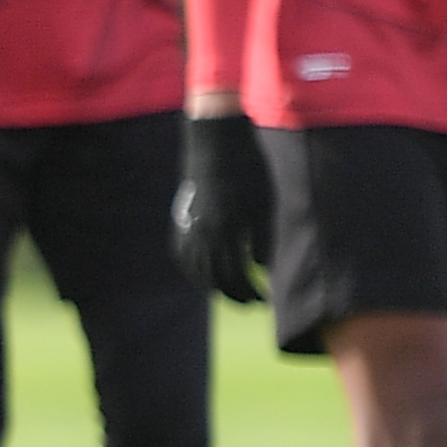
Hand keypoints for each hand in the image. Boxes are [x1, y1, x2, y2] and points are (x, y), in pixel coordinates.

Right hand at [175, 106, 274, 304]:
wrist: (214, 144)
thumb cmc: (247, 171)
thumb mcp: (262, 205)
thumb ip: (263, 239)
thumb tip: (263, 268)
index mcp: (226, 232)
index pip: (237, 277)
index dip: (251, 292)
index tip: (265, 300)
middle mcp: (203, 234)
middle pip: (215, 279)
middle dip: (234, 294)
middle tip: (250, 302)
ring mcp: (188, 227)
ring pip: (196, 270)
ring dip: (213, 285)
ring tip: (229, 292)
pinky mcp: (181, 219)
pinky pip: (183, 255)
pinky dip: (193, 270)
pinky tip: (204, 274)